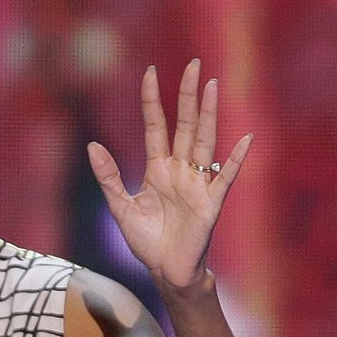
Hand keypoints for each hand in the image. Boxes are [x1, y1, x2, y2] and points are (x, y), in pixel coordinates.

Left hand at [87, 59, 252, 289]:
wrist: (165, 271)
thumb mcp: (120, 207)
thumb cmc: (146, 241)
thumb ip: (108, 177)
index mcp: (157, 168)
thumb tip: (92, 145)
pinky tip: (245, 138)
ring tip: (212, 86)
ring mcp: (197, 184)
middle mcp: (180, 170)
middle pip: (184, 125)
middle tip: (194, 65)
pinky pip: (225, 176)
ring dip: (208, 114)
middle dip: (188, 95)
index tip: (150, 72)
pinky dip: (235, 159)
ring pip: (204, 141)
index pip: (156, 126)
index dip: (152, 100)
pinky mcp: (210, 203)